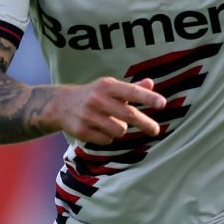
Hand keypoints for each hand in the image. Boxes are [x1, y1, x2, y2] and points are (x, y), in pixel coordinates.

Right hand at [50, 76, 167, 144]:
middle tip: (155, 130)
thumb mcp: (110, 87)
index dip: (148, 98)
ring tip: (110, 123)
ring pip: (119, 130)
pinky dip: (107, 137)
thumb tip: (150, 83)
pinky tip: (98, 129)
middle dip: (145, 124)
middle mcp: (98, 99)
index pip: (131, 91)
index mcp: (107, 86)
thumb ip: (131, 88)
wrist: (60, 105)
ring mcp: (88, 115)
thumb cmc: (93, 95)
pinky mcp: (82, 131)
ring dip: (120, 129)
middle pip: (129, 115)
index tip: (162, 103)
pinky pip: (106, 140)